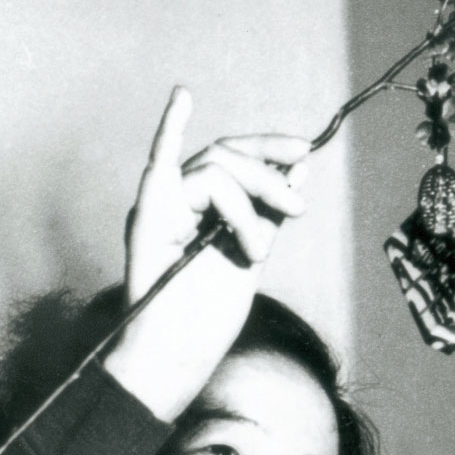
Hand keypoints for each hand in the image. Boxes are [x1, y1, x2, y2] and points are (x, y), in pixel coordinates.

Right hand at [108, 87, 309, 420]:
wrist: (178, 358)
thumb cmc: (204, 320)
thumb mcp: (250, 256)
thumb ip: (269, 213)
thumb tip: (298, 168)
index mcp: (201, 208)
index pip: (237, 159)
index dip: (271, 152)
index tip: (306, 153)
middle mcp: (178, 199)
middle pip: (227, 158)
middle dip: (268, 177)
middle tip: (297, 208)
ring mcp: (161, 204)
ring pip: (214, 170)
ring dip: (248, 206)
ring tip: (255, 252)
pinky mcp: (149, 217)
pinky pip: (160, 166)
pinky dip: (169, 128)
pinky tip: (184, 96)